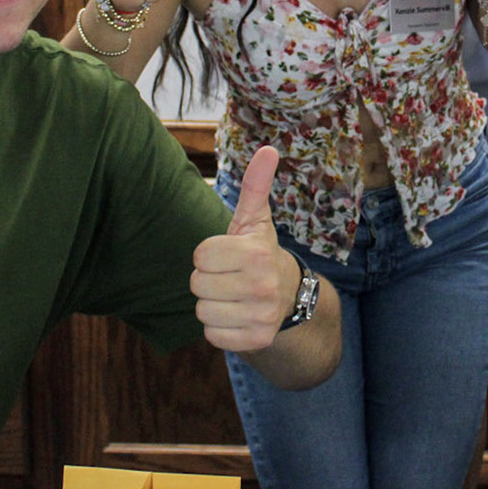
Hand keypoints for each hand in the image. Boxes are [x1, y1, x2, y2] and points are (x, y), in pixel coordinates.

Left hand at [191, 146, 299, 353]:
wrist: (290, 297)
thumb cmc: (260, 253)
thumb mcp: (256, 220)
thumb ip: (256, 185)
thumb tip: (267, 148)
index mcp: (256, 253)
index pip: (199, 256)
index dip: (208, 255)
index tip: (227, 255)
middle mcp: (261, 285)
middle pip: (197, 284)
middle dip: (208, 280)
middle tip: (229, 277)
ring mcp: (261, 315)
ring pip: (202, 312)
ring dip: (212, 304)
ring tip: (232, 296)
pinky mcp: (256, 340)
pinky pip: (212, 335)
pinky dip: (219, 328)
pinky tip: (236, 315)